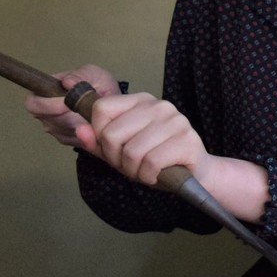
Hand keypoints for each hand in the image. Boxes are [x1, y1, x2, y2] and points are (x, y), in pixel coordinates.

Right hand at [25, 65, 121, 146]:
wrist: (109, 99)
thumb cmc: (97, 84)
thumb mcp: (92, 73)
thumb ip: (80, 75)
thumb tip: (67, 82)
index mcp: (43, 93)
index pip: (33, 104)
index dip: (49, 105)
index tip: (67, 102)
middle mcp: (44, 112)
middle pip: (48, 120)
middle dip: (68, 115)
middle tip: (85, 109)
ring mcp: (53, 126)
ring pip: (61, 131)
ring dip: (78, 124)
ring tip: (91, 112)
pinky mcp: (64, 138)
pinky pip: (71, 139)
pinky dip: (83, 132)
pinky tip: (92, 122)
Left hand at [78, 90, 208, 190]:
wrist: (195, 174)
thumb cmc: (156, 160)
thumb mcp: (121, 152)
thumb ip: (99, 142)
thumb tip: (81, 131)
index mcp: (141, 100)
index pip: (101, 108)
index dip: (100, 134)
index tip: (114, 148)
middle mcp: (159, 106)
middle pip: (112, 133)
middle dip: (116, 158)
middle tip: (132, 165)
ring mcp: (176, 121)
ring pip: (132, 151)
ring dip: (134, 171)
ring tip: (145, 170)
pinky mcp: (187, 141)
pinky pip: (151, 163)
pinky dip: (148, 176)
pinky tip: (156, 175)